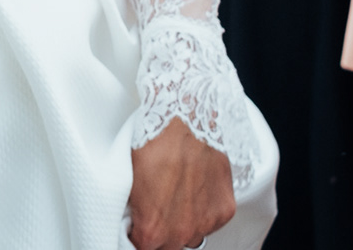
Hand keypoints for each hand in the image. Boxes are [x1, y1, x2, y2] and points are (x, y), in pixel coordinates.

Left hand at [128, 119, 235, 249]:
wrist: (185, 115)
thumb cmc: (153, 140)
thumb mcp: (127, 176)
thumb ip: (132, 209)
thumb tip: (130, 219)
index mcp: (152, 229)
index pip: (143, 248)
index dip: (137, 235)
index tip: (137, 224)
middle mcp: (181, 232)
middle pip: (168, 246)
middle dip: (159, 232)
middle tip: (155, 208)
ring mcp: (205, 222)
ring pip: (190, 237)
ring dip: (182, 223)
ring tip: (175, 196)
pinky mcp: (225, 209)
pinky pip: (211, 222)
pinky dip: (203, 211)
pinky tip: (194, 189)